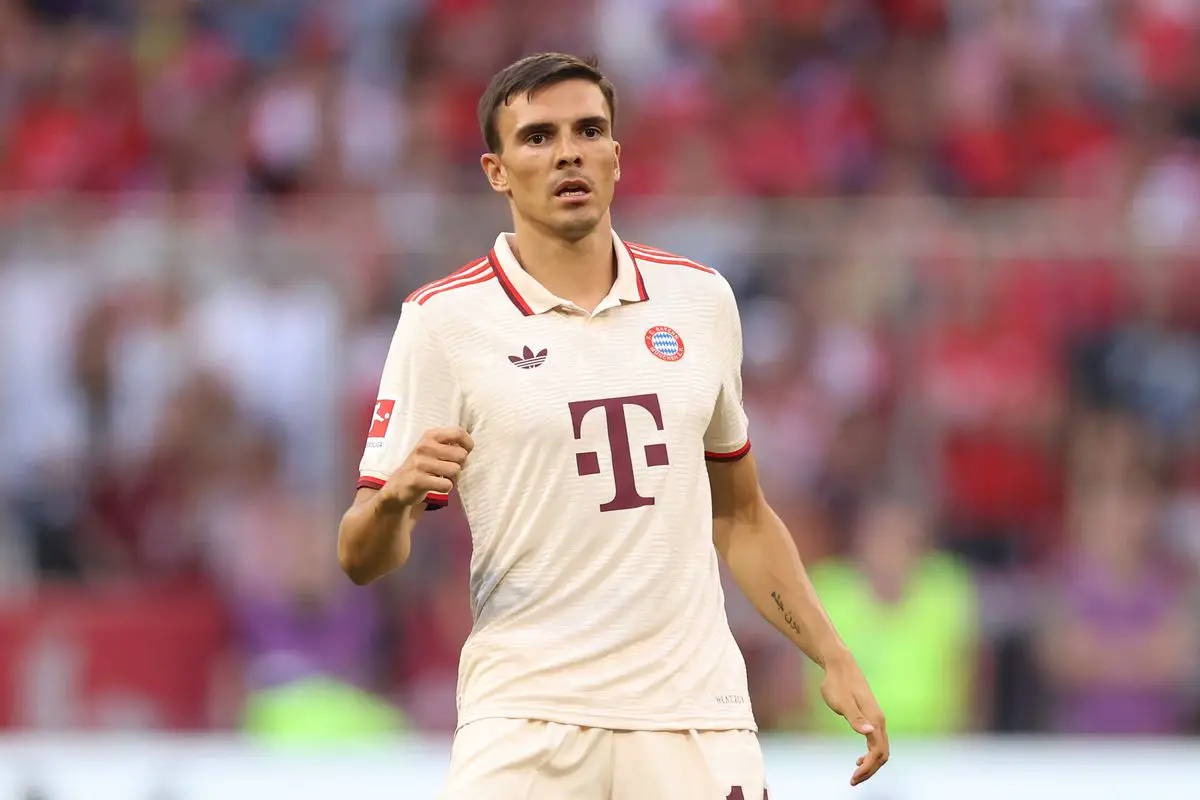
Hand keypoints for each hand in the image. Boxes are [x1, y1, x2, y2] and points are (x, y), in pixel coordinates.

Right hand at [380, 427, 473, 506]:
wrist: (398, 485)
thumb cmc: (422, 466)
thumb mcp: (433, 448)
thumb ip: (450, 444)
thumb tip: (469, 448)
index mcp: (431, 435)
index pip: (458, 433)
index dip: (468, 444)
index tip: (464, 453)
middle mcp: (425, 446)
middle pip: (461, 455)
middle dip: (460, 465)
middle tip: (450, 470)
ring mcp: (420, 463)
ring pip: (455, 470)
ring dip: (454, 478)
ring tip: (444, 478)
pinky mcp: (418, 480)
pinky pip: (446, 485)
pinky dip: (446, 488)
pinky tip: (438, 486)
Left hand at [820, 654, 888, 785]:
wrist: (840, 666)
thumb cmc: (838, 683)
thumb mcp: (842, 702)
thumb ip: (855, 718)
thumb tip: (869, 732)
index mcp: (875, 720)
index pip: (877, 753)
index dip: (867, 768)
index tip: (853, 778)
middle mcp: (879, 721)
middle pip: (882, 754)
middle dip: (870, 770)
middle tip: (853, 781)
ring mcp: (876, 719)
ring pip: (881, 749)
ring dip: (871, 764)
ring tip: (856, 775)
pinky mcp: (871, 717)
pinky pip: (877, 742)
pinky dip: (871, 755)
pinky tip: (859, 759)